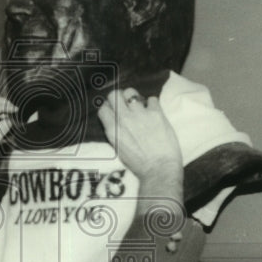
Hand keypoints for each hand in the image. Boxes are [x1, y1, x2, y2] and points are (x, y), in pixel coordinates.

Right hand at [97, 88, 182, 203]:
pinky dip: (153, 104)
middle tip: (126, 105)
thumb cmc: (139, 164)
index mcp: (112, 130)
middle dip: (119, 97)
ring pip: (131, 92)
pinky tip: (154, 113)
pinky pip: (152, 99)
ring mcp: (140, 114)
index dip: (109, 108)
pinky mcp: (156, 113)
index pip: (103, 108)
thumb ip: (115, 132)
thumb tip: (115, 119)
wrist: (159, 169)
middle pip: (114, 94)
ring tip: (141, 106)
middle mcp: (123, 119)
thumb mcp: (118, 149)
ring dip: (135, 99)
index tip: (114, 111)